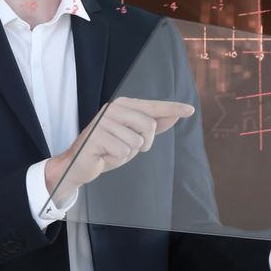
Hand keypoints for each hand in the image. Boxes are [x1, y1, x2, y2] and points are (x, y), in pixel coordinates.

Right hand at [46, 97, 194, 198]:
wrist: (79, 164)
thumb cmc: (108, 149)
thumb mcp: (133, 137)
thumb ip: (152, 125)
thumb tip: (174, 115)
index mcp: (123, 105)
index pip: (153, 107)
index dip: (173, 108)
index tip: (190, 110)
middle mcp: (113, 108)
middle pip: (149, 126)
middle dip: (143, 143)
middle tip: (126, 147)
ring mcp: (102, 121)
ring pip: (136, 142)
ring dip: (127, 153)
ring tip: (112, 151)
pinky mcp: (95, 136)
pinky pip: (122, 151)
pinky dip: (116, 159)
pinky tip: (104, 156)